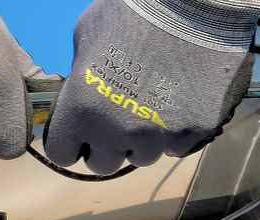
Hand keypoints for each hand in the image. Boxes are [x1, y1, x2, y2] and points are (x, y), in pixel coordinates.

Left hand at [43, 0, 259, 173]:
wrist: (196, 5)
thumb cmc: (134, 11)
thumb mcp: (89, 34)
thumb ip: (81, 72)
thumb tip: (83, 88)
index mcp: (83, 109)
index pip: (63, 153)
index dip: (71, 141)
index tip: (80, 131)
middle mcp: (119, 132)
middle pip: (103, 164)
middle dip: (105, 145)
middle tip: (116, 119)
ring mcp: (160, 136)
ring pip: (142, 157)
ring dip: (141, 140)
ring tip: (151, 107)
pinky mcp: (195, 132)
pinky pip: (177, 147)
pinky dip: (174, 132)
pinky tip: (178, 103)